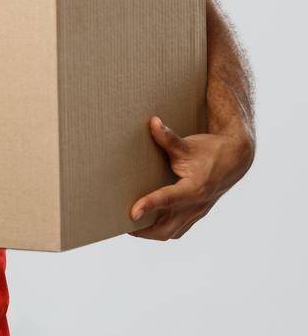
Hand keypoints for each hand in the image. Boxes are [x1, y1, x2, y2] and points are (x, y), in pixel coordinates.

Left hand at [129, 115, 254, 240]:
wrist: (235, 159)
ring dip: (151, 233)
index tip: (132, 213)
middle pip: (167, 228)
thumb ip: (168, 138)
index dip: (149, 205)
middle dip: (143, 231)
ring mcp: (198, 212)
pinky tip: (148, 224)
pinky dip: (163, 230)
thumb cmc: (209, 151)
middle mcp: (196, 204)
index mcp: (195, 187)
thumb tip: (153, 122)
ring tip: (130, 227)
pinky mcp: (197, 213)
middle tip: (120, 225)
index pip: (168, 199)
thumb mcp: (188, 145)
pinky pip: (179, 230)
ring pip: (172, 233)